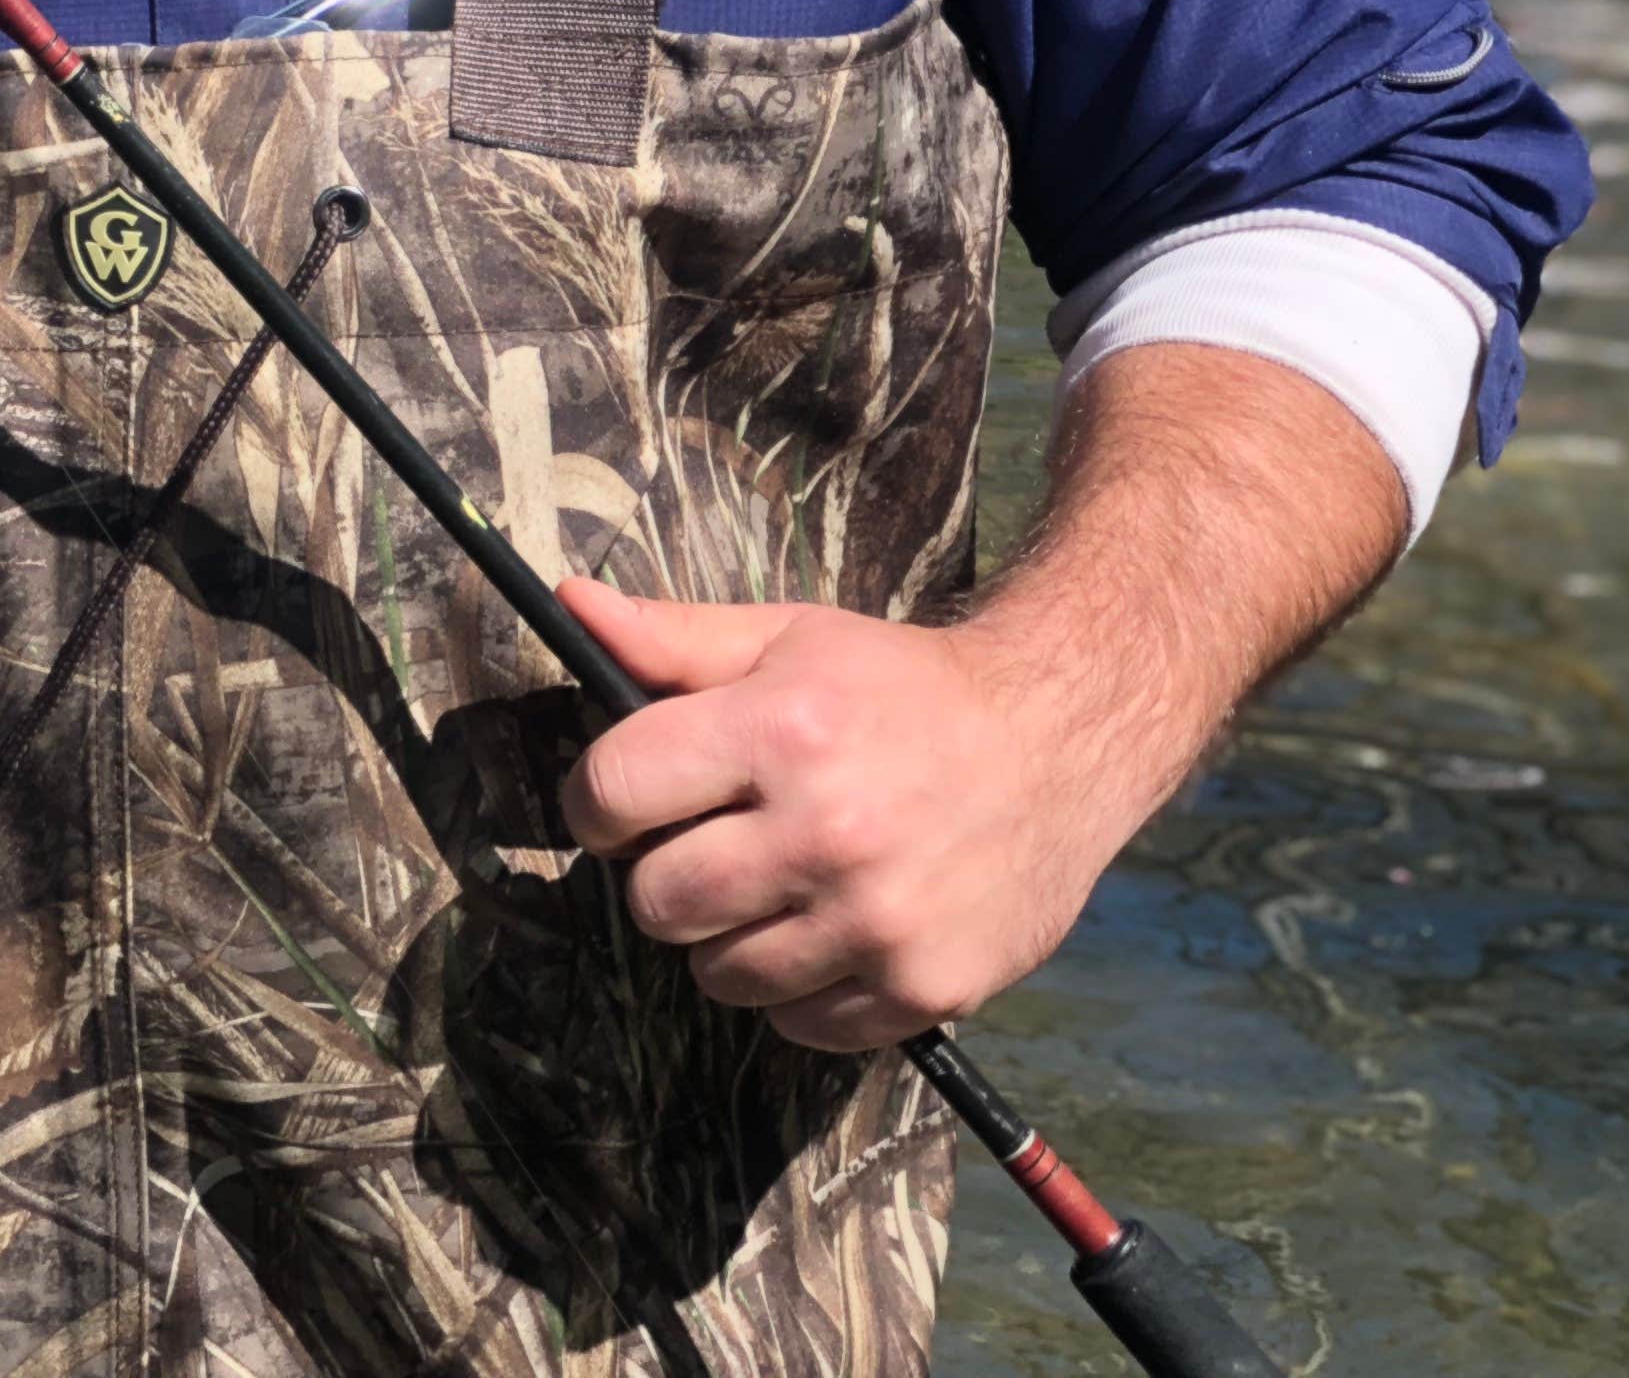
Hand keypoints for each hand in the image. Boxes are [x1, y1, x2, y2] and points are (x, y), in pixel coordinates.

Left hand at [555, 576, 1148, 1054]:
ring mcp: (879, 919)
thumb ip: (672, 638)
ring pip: (718, 975)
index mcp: (780, 730)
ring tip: (777, 887)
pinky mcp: (926, 986)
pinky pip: (798, 1025)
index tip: (625, 803)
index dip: (597, 803)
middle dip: (663, 875)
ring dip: (729, 939)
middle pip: (656, 901)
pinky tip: (832, 931)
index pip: (611, 791)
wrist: (1060, 740)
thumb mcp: (787, 640)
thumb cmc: (903, 689)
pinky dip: (799, 993)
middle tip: (712, 846)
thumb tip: (568, 604)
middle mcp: (827, 830)